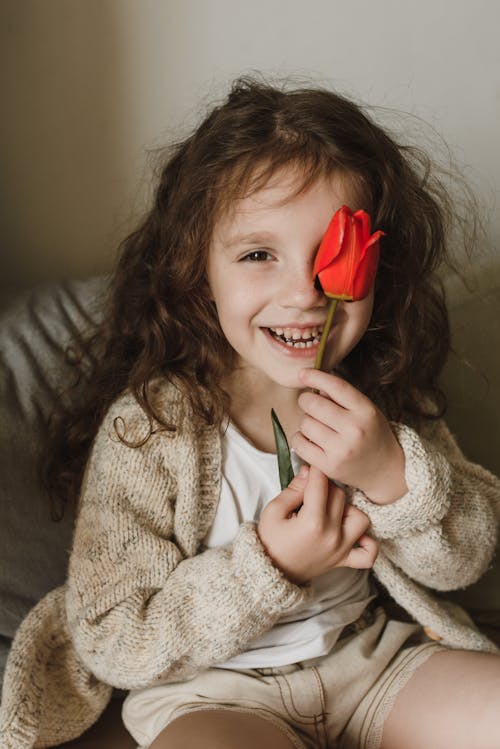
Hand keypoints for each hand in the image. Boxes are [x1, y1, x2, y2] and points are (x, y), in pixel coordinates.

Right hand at [257, 465, 378, 584]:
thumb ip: (293, 490)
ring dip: (347, 509)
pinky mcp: (344, 560)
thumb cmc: (270, 541)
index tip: (310, 467)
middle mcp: (331, 535)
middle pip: (340, 495)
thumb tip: (309, 471)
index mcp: (312, 522)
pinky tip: (352, 532)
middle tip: (312, 490)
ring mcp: (341, 549)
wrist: (271, 572)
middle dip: (326, 486)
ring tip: (330, 510)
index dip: (315, 470)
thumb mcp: (273, 511)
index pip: (321, 483)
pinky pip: (369, 552)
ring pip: (360, 517)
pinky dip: (367, 541)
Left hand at [291, 368, 407, 503]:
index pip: (337, 386)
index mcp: (366, 411)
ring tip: (316, 425)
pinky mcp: (329, 466)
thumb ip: (341, 397)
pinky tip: (310, 439)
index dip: (316, 377)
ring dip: (305, 421)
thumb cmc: (372, 434)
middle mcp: (355, 429)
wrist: (385, 470)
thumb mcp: (365, 410)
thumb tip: (314, 385)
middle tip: (310, 404)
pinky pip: (300, 444)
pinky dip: (300, 438)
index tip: (303, 373)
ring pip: (305, 423)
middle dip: (306, 400)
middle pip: (313, 404)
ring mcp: (341, 449)